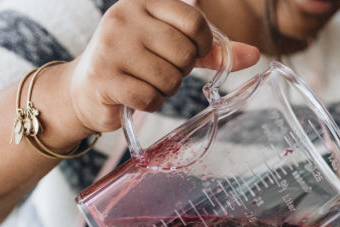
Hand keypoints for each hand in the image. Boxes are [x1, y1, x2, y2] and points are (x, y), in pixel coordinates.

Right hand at [66, 0, 259, 134]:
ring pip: (169, 79)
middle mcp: (124, 18)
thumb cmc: (136, 64)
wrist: (85, 89)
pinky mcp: (105, 78)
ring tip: (146, 83)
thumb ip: (212, 51)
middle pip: (185, 53)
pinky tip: (135, 96)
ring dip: (165, 90)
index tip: (190, 53)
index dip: (202, 45)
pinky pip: (151, 98)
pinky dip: (150, 103)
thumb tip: (255, 54)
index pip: (196, 22)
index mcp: (144, 2)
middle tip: (161, 71)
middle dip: (181, 71)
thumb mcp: (172, 48)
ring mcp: (111, 47)